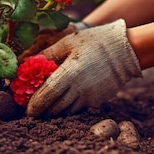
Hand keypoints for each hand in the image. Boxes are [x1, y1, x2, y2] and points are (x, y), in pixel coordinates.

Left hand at [26, 19, 141, 116]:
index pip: (47, 95)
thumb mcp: (69, 41)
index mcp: (70, 73)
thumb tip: (28, 63)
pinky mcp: (97, 101)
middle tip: (32, 110)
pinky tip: (62, 101)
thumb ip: (48, 53)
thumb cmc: (95, 41)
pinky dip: (67, 108)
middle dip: (41, 111)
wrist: (126, 50)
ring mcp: (89, 97)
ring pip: (65, 111)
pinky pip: (77, 109)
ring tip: (45, 107)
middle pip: (54, 108)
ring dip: (54, 111)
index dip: (34, 105)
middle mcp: (79, 89)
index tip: (27, 109)